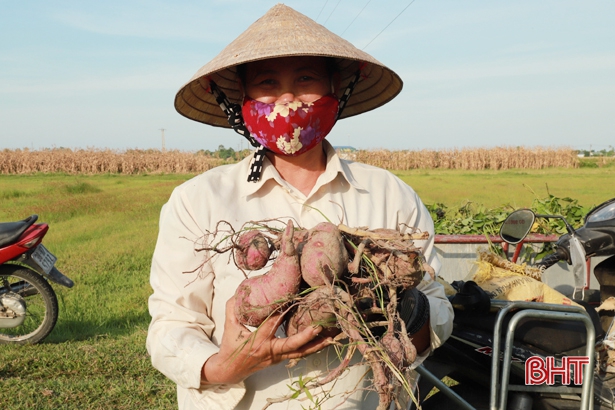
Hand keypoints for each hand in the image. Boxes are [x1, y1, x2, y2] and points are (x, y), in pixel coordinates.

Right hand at [201, 296, 331, 383]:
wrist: (230, 369)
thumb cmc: (231, 344)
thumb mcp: (230, 324)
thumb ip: (235, 306)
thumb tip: (243, 289)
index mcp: (258, 340)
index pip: (273, 323)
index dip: (283, 311)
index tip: (294, 297)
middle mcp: (270, 350)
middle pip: (291, 345)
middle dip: (306, 337)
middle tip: (319, 327)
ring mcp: (278, 357)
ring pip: (300, 352)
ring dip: (317, 345)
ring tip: (332, 336)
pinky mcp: (282, 359)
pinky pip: (300, 354)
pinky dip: (313, 348)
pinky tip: (326, 341)